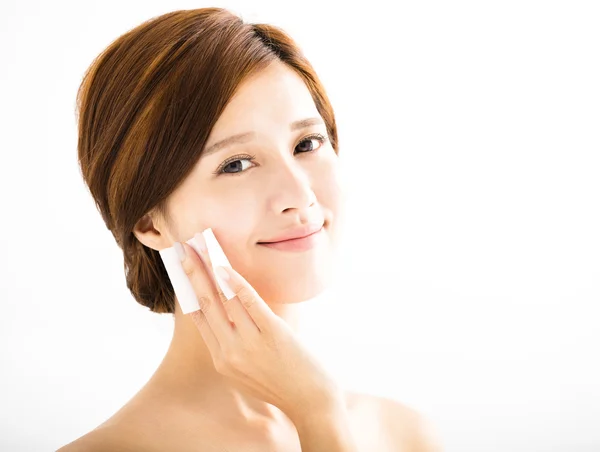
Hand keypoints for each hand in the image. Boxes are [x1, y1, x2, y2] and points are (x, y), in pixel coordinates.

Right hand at [177, 233, 342, 420]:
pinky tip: (226, 268)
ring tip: (203, 249)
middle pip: (205, 303)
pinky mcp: (272, 333)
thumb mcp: (246, 372)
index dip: (187, 291)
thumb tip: (229, 313)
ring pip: (223, 299)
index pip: (198, 318)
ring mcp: (249, 343)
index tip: (181, 270)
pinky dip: (236, 284)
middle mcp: (230, 351)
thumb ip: (234, 347)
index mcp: (221, 360)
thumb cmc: (281, 384)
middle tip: (184, 249)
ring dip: (210, 270)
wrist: (311, 403)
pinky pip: (250, 302)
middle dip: (193, 273)